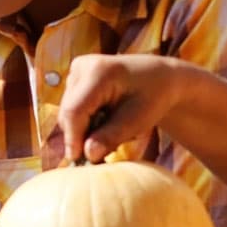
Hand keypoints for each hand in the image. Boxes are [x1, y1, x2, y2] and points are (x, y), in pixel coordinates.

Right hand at [58, 54, 188, 164]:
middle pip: (68, 112)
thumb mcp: (138, 120)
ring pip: (67, 112)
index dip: (73, 138)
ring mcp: (77, 70)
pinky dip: (84, 122)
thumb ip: (111, 136)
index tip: (78, 161)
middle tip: (98, 156)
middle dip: (79, 137)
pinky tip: (103, 123)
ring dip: (82, 130)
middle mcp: (83, 66)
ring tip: (108, 135)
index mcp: (99, 71)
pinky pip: (71, 108)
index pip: (75, 111)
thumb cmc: (153, 97)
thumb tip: (87, 154)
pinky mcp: (75, 77)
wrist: (159, 77)